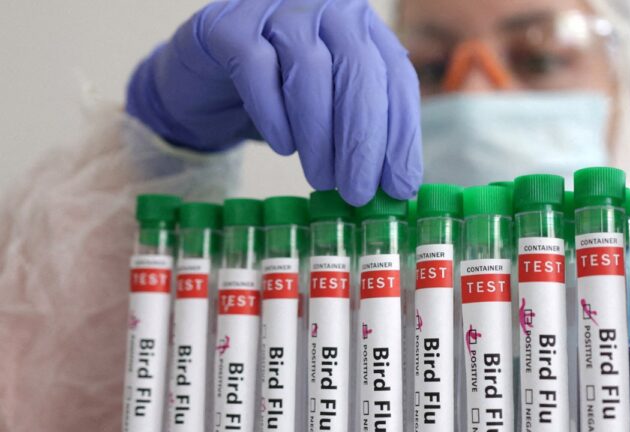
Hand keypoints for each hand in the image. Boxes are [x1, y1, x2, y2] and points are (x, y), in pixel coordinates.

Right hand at [127, 0, 421, 204]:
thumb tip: (397, 188)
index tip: (399, 185)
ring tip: (321, 179)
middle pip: (359, 70)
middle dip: (362, 140)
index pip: (395, 76)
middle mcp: (326, 7)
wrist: (205, 83)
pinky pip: (256, 69)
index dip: (402, 134)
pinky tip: (284, 148)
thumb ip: (364, 136)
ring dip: (319, 136)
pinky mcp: (229, 24)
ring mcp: (276, 8)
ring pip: (310, 70)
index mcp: (362, 28)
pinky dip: (274, 115)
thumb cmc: (281, 100)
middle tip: (357, 192)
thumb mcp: (331, 113)